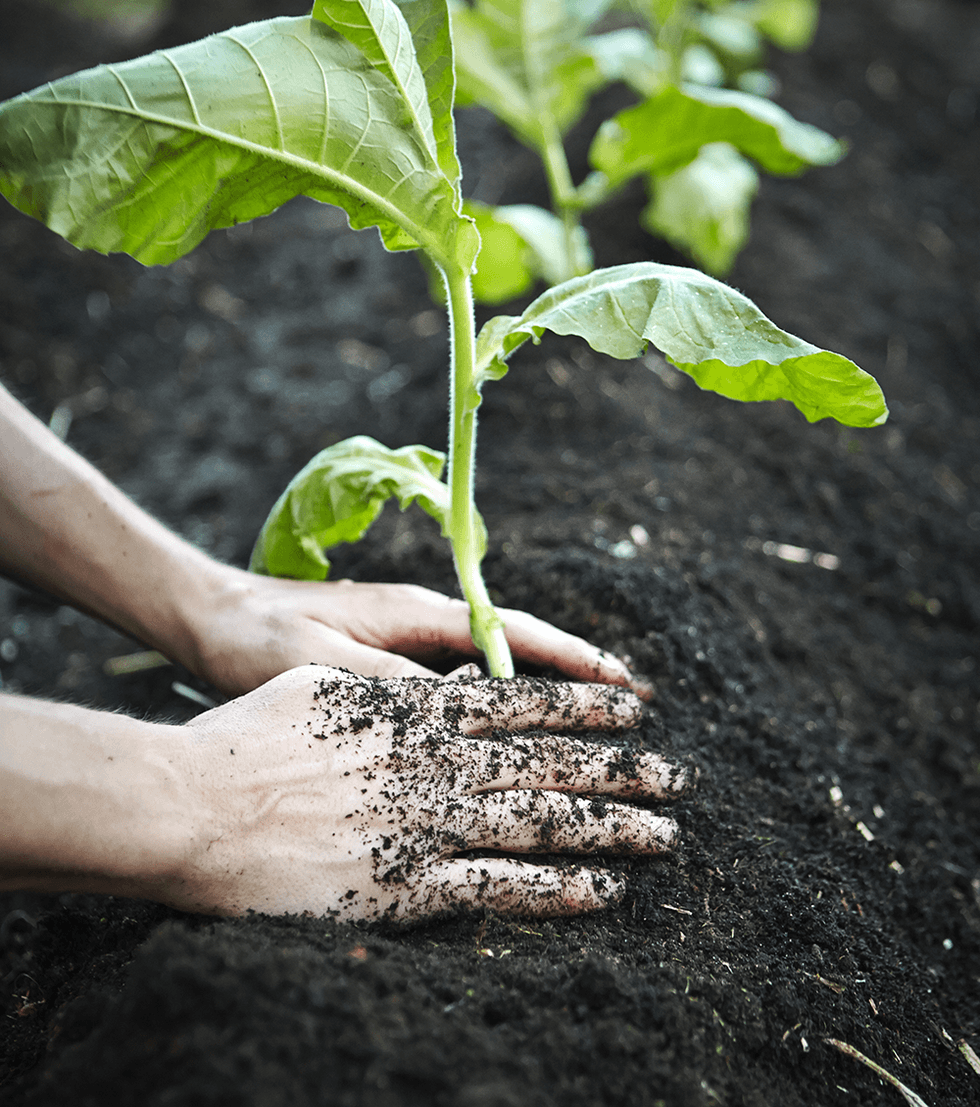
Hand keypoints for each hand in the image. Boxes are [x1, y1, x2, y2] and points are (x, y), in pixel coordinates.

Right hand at [174, 667, 684, 920]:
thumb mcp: (325, 686)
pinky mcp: (411, 887)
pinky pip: (504, 889)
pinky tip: (604, 893)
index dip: (584, 706)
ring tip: (665, 835)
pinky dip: (560, 890)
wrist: (196, 808)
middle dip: (622, 767)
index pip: (523, 702)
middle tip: (679, 775)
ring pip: (545, 822)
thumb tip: (444, 691)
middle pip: (552, 762)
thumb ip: (393, 692)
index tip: (633, 709)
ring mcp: (430, 825)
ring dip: (613, 828)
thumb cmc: (248, 739)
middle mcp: (438, 762)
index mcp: (417, 709)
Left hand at [184, 572, 651, 697]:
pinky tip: (507, 742)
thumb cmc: (260, 636)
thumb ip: (391, 683)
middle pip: (514, 650)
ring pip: (488, 672)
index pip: (510, 634)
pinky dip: (490, 708)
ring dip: (537, 695)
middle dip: (572, 678)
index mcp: (413, 615)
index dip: (570, 660)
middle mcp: (418, 624)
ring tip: (589, 732)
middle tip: (632, 710)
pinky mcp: (384, 667)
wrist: (207, 617)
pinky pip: (454, 689)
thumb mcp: (325, 664)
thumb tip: (461, 705)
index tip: (622, 684)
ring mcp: (404, 644)